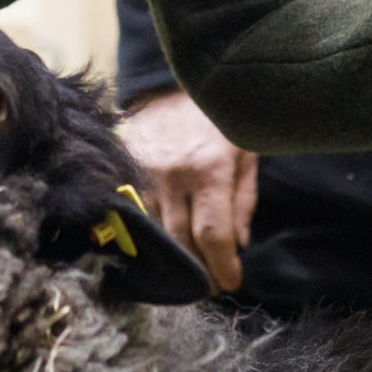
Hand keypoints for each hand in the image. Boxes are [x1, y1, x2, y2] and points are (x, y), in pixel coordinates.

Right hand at [119, 89, 257, 290]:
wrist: (170, 83)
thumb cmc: (218, 119)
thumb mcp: (245, 153)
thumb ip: (243, 199)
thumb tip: (238, 245)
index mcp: (209, 169)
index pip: (212, 234)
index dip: (222, 266)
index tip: (231, 283)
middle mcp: (173, 176)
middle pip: (182, 242)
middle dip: (200, 271)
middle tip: (212, 287)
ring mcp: (144, 175)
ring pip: (158, 232)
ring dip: (176, 258)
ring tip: (192, 274)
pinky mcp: (125, 173)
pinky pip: (139, 215)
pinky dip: (154, 235)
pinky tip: (164, 248)